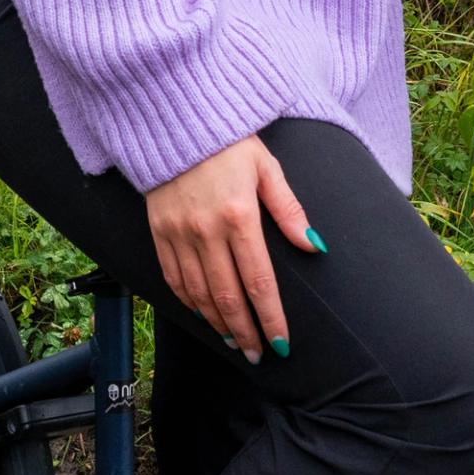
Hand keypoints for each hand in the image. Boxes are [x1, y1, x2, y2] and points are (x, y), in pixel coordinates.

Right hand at [141, 136, 320, 361]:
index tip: (281, 344)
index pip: (258, 281)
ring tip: (233, 341)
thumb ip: (290, 210)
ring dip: (217, 322)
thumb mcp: (267, 168)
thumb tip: (315, 246)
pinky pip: (173, 277)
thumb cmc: (228, 142)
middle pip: (227, 296)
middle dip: (244, 331)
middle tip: (257, 355)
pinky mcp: (158, 231)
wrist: (173, 120)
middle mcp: (206, 231)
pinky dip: (188, 301)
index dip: (270, 317)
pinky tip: (202, 313)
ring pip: (199, 293)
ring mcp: (178, 234)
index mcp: (239, 216)